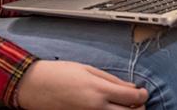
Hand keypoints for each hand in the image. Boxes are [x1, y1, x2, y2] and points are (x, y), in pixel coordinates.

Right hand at [17, 60, 146, 108]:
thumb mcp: (89, 70)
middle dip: (139, 109)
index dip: (143, 95)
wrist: (34, 86)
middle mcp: (96, 108)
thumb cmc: (59, 74)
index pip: (133, 98)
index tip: (142, 92)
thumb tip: (131, 87)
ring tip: (123, 106)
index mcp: (100, 91)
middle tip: (137, 102)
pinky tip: (108, 109)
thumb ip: (112, 80)